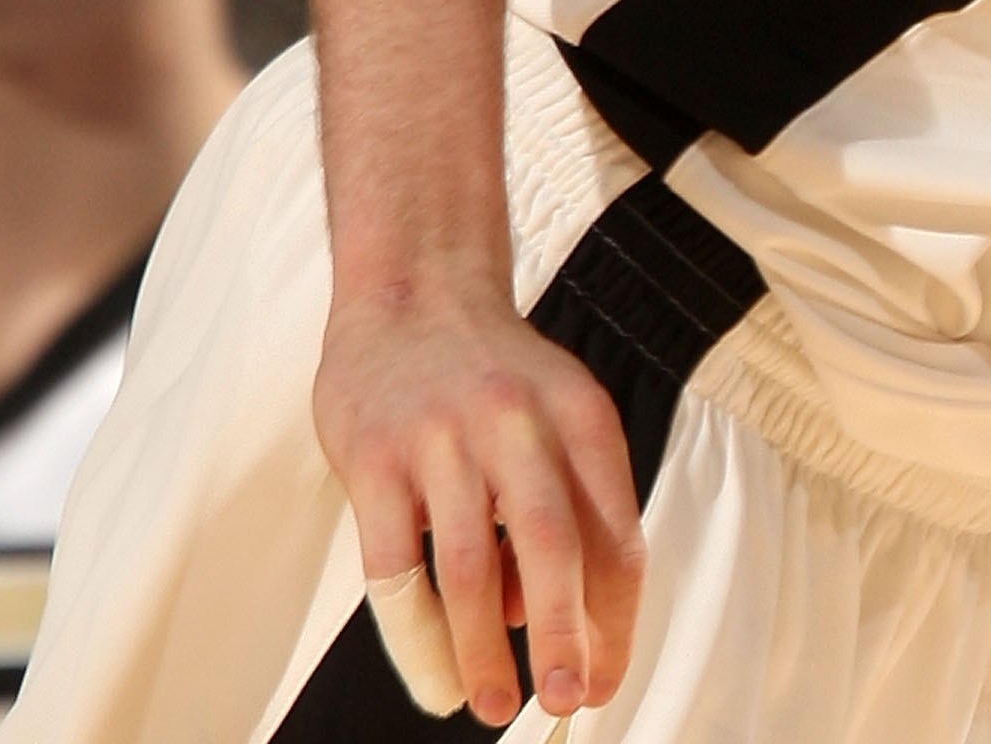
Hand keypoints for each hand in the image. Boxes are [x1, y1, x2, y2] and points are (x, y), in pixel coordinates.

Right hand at [313, 277, 644, 725]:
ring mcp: (442, 438)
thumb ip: (564, 506)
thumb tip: (546, 617)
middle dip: (566, 634)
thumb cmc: (490, 374)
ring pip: (471, 565)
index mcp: (582, 417)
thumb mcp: (555, 418)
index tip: (604, 680)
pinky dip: (415, 632)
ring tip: (491, 703)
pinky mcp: (375, 458)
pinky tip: (431, 673)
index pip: (615, 534)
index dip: (615, 620)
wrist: (413, 288)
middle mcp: (520, 423)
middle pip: (555, 544)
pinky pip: (395, 565)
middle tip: (566, 699)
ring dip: (483, 647)